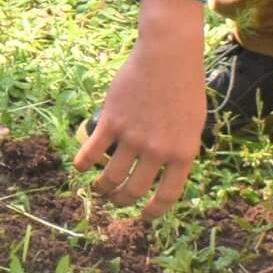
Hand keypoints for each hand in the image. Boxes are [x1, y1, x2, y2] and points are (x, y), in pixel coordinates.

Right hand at [74, 0, 206, 218]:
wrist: (168, 55)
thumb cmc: (184, 86)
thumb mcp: (193, 123)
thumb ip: (180, 149)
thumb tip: (166, 172)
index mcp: (183, 153)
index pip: (167, 195)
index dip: (154, 212)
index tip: (144, 217)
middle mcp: (157, 150)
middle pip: (134, 190)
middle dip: (122, 201)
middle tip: (116, 200)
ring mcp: (133, 137)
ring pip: (110, 177)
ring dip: (101, 188)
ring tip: (98, 189)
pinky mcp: (112, 122)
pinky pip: (91, 152)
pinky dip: (82, 164)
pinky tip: (80, 167)